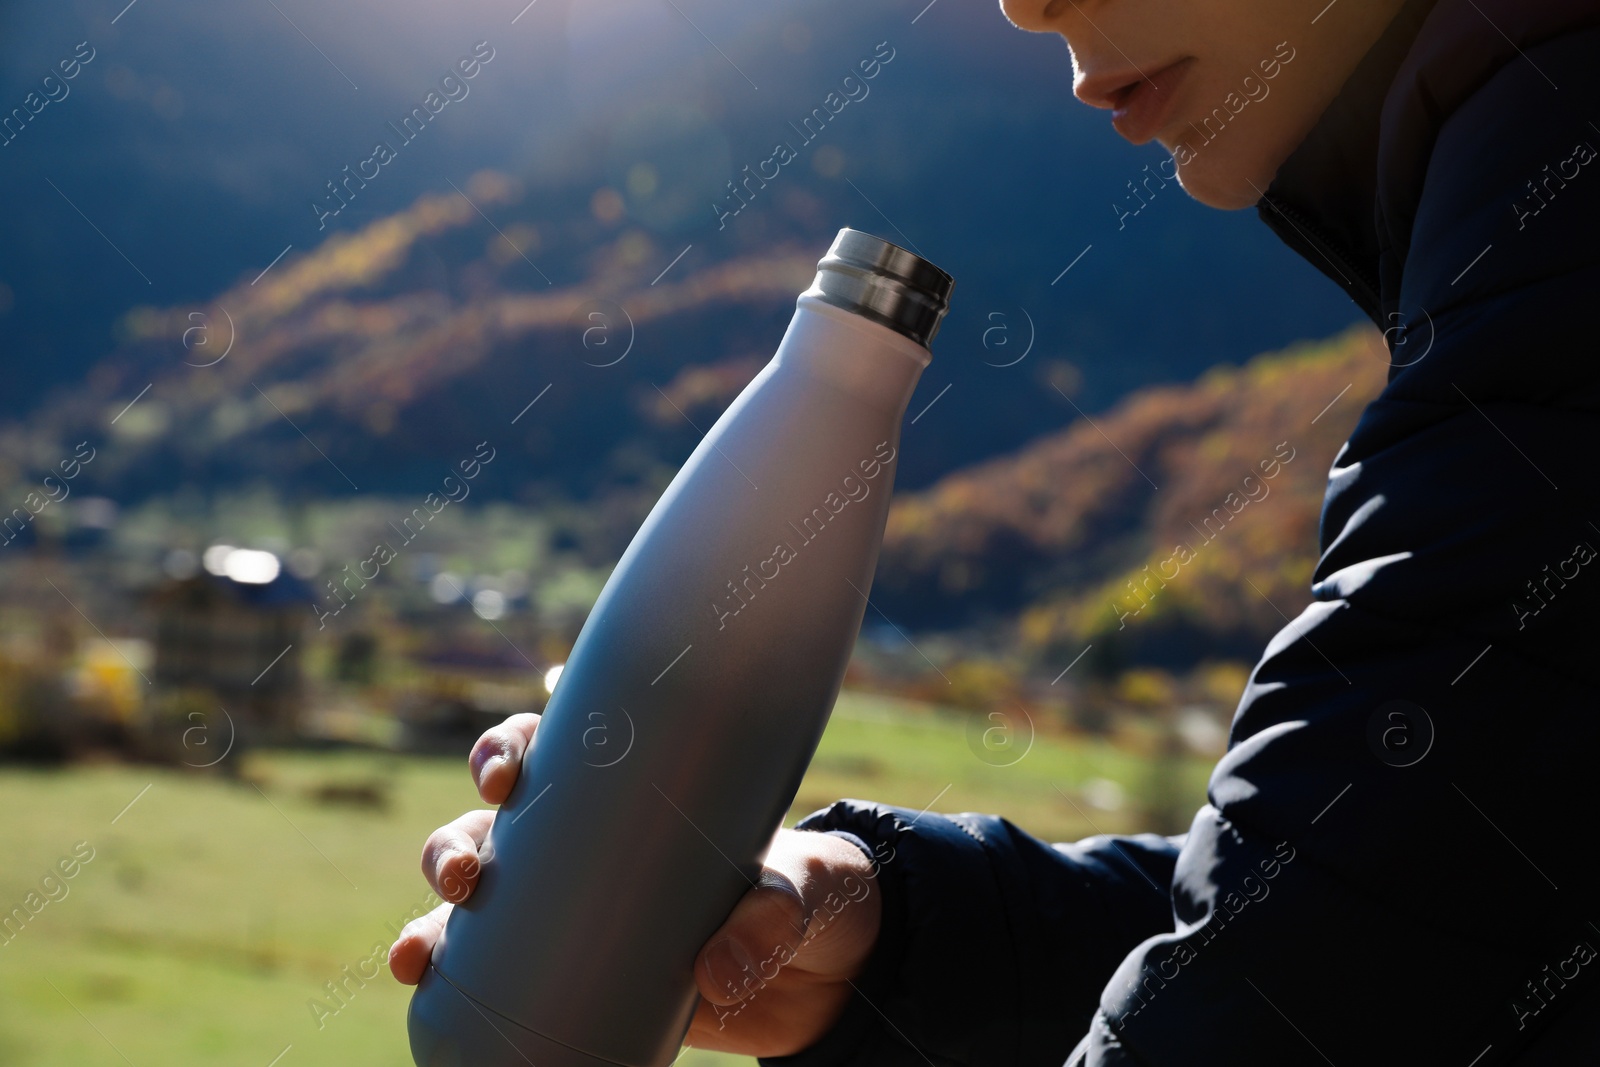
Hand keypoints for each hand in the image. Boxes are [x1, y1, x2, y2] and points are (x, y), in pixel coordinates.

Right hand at [387, 712, 885, 1057]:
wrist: (829, 972)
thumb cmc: (815, 893)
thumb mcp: (809, 887)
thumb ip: (774, 918)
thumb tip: (714, 974)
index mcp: (641, 786)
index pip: (558, 744)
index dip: (511, 747)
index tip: (503, 774)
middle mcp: (592, 838)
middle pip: (493, 823)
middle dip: (454, 839)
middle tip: (462, 873)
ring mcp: (577, 906)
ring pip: (476, 893)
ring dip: (433, 912)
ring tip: (419, 949)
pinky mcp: (577, 970)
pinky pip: (495, 966)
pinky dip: (448, 969)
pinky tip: (418, 981)